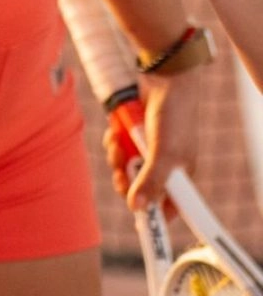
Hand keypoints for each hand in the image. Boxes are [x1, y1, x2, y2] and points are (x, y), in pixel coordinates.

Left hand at [115, 61, 204, 213]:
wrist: (164, 79)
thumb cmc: (173, 116)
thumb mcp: (163, 153)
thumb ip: (150, 180)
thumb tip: (136, 208)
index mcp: (180, 175)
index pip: (167, 206)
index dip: (151, 213)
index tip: (135, 217)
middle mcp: (165, 164)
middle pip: (138, 187)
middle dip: (125, 178)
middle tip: (119, 169)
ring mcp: (148, 149)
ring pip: (125, 167)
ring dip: (116, 157)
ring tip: (117, 142)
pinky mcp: (134, 135)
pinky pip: (119, 148)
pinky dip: (114, 141)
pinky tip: (114, 131)